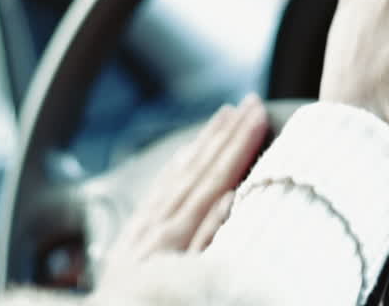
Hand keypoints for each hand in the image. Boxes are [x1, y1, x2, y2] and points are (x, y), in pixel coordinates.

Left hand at [101, 95, 267, 279]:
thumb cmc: (149, 305)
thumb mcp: (186, 279)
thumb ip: (209, 239)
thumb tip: (232, 196)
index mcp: (176, 236)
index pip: (215, 177)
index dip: (238, 144)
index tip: (258, 116)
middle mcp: (158, 226)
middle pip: (199, 168)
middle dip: (227, 133)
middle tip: (249, 103)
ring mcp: (142, 230)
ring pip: (178, 174)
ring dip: (204, 142)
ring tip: (224, 116)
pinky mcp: (130, 240)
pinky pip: (156, 192)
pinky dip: (174, 168)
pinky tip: (184, 155)